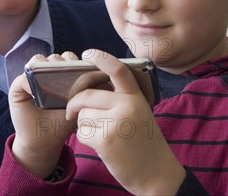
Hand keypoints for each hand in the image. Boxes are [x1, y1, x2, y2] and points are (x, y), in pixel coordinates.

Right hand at [9, 52, 77, 177]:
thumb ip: (89, 90)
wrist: (45, 142)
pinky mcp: (18, 87)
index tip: (83, 70)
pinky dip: (31, 81)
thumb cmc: (63, 123)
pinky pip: (23, 76)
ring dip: (47, 67)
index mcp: (61, 75)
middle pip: (55, 57)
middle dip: (63, 62)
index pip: (68, 58)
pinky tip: (37, 92)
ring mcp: (31, 78)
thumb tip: (105, 75)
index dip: (75, 61)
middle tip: (69, 75)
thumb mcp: (79, 105)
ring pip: (39, 61)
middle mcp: (45, 74)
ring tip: (54, 82)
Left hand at [66, 50, 185, 194]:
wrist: (157, 174)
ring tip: (102, 135)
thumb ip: (122, 100)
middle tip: (70, 113)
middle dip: (74, 104)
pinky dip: (86, 140)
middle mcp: (127, 106)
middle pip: (87, 96)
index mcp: (136, 97)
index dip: (101, 58)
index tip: (87, 54)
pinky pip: (82, 133)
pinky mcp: (106, 140)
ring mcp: (117, 122)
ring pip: (82, 115)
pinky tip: (101, 146)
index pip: (118, 70)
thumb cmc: (145, 144)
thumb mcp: (140, 114)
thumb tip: (92, 88)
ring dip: (84, 126)